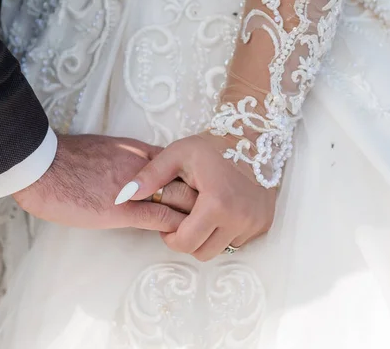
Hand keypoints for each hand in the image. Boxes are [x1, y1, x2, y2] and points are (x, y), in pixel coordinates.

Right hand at [13, 135, 197, 230]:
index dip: (192, 178)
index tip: (200, 190)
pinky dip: (176, 227)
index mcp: (138, 151)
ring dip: (194, 213)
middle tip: (213, 209)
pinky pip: (161, 219)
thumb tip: (139, 172)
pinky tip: (184, 234)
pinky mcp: (122, 211)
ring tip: (205, 224)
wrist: (40, 165)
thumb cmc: (65, 158)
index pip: (178, 164)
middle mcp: (144, 166)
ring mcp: (135, 189)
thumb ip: (127, 159)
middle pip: (187, 179)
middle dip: (202, 195)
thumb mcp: (104, 149)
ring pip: (180, 199)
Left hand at [121, 132, 276, 260]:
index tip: (170, 221)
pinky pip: (238, 241)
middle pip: (203, 253)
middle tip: (184, 218)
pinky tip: (222, 211)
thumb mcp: (177, 153)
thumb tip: (125, 196)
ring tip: (203, 213)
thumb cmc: (212, 145)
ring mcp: (256, 222)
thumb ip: (150, 176)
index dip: (171, 237)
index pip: (185, 243)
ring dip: (208, 237)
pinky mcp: (264, 223)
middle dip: (188, 240)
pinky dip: (226, 232)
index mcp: (217, 203)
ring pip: (221, 250)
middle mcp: (240, 218)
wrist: (253, 137)